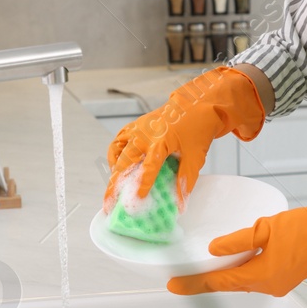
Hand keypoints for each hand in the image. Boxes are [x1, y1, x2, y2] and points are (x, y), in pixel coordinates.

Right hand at [104, 67, 264, 212]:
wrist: (195, 104)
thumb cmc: (197, 129)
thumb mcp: (196, 157)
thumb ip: (186, 180)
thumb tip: (180, 203)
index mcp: (162, 141)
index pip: (149, 167)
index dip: (143, 183)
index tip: (137, 198)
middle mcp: (145, 134)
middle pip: (125, 162)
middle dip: (115, 184)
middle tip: (109, 203)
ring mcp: (137, 128)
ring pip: (116, 150)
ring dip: (113, 169)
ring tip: (113, 186)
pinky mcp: (135, 126)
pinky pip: (118, 141)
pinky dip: (114, 154)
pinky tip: (118, 167)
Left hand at [167, 187, 306, 296]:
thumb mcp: (266, 228)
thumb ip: (237, 241)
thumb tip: (214, 249)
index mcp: (261, 276)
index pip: (219, 283)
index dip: (194, 284)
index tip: (174, 285)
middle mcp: (268, 285)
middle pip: (228, 285)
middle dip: (206, 281)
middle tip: (183, 276)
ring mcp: (278, 284)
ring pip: (242, 282)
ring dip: (224, 276)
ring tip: (203, 268)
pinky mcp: (284, 277)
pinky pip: (255, 277)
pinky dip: (241, 271)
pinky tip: (233, 261)